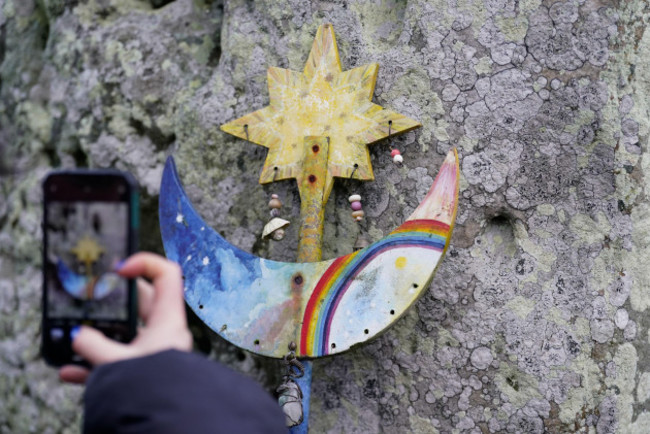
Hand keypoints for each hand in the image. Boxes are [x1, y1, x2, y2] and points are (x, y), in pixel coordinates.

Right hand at [59, 253, 192, 383]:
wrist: (164, 423)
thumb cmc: (153, 391)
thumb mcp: (117, 364)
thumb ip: (94, 346)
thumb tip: (78, 336)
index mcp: (168, 320)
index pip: (168, 275)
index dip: (145, 263)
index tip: (119, 268)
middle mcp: (165, 333)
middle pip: (140, 304)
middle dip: (113, 303)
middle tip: (92, 299)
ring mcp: (155, 353)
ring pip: (126, 335)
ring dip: (99, 337)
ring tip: (75, 337)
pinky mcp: (145, 373)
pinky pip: (119, 363)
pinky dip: (96, 365)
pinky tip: (70, 372)